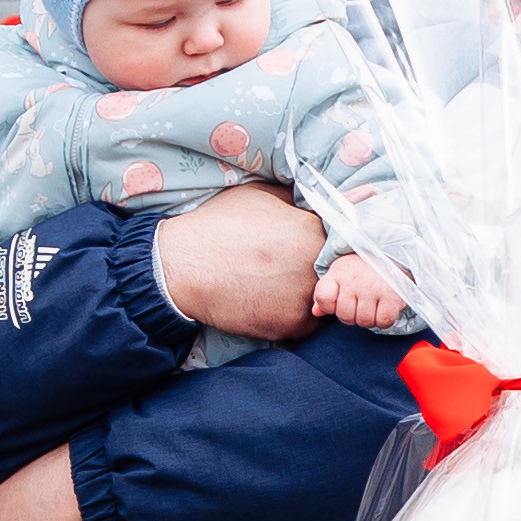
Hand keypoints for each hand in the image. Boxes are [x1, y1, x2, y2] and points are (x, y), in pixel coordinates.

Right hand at [152, 181, 324, 340]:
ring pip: (322, 297)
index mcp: (313, 229)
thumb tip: (314, 203)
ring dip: (307, 294)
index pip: (338, 238)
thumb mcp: (259, 195)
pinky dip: (292, 316)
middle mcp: (317, 264)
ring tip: (277, 285)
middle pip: (334, 270)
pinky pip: (307, 322)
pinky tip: (269, 303)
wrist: (182, 267)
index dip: (323, 243)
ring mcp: (306, 297)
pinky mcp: (293, 325)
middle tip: (289, 267)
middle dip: (317, 269)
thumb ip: (294, 201)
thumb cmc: (217, 225)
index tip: (307, 247)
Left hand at [309, 249, 410, 332]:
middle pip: (344, 316)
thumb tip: (316, 312)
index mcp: (339, 272)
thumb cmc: (363, 268)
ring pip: (364, 321)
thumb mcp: (341, 274)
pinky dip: (384, 320)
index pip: (323, 298)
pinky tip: (384, 308)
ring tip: (373, 305)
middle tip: (361, 304)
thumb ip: (326, 294)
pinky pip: (383, 321)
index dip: (330, 306)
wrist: (395, 254)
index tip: (339, 300)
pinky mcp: (392, 296)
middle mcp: (354, 280)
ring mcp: (373, 288)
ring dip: (369, 319)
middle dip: (352, 315)